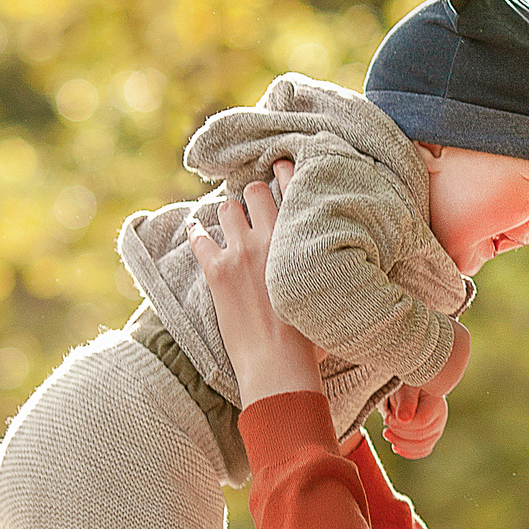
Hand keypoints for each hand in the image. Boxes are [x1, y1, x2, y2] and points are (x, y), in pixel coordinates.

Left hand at [184, 160, 321, 405]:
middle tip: (252, 202)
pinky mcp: (217, 271)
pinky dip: (195, 233)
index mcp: (299, 240)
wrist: (279, 363)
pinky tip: (194, 230)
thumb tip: (335, 260)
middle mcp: (269, 238)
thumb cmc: (310, 336)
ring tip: (230, 221)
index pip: (291, 190)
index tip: (280, 166)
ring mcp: (240, 252)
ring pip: (227, 210)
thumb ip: (324, 264)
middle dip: (252, 195)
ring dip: (228, 214)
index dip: (284, 172)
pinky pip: (199, 238)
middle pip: (254, 192)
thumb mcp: (328, 290)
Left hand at [381, 382, 449, 459]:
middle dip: (398, 433)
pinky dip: (407, 452)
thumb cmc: (408, 386)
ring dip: (400, 443)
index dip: (402, 424)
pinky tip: (395, 446)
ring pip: (421, 447)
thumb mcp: (406, 389)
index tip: (389, 417)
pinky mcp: (430, 438)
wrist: (412, 390)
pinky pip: (421, 451)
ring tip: (387, 433)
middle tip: (386, 423)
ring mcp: (436, 430)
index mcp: (436, 404)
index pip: (422, 422)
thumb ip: (406, 402)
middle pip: (420, 436)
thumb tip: (404, 419)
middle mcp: (440, 419)